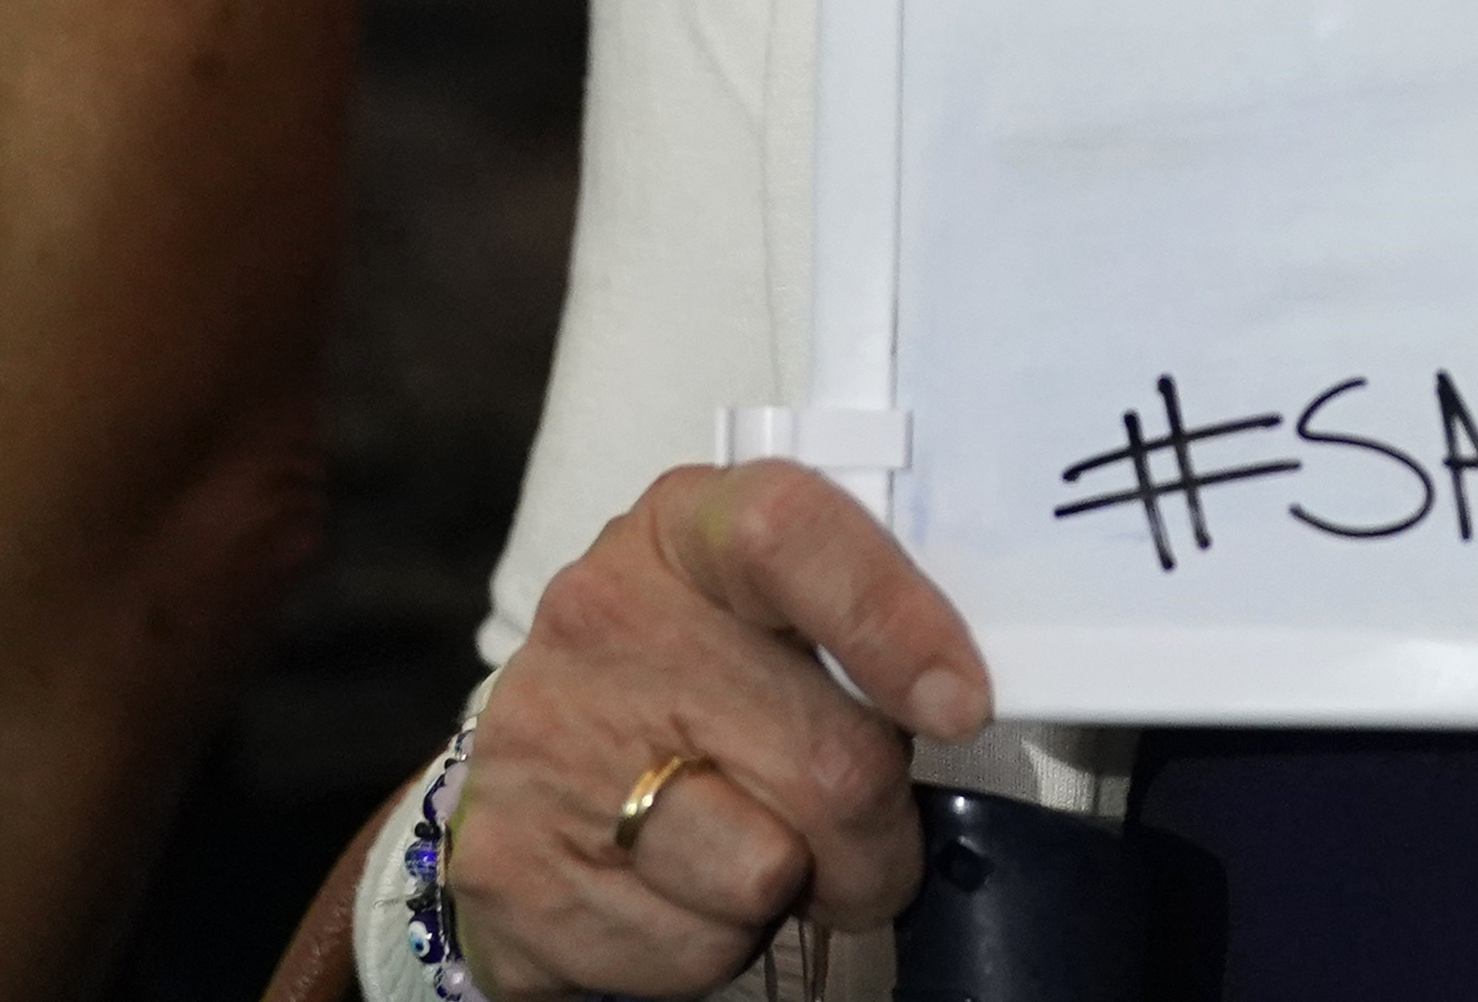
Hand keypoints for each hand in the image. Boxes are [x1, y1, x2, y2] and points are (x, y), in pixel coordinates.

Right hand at [445, 463, 994, 1000]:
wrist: (527, 779)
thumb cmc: (690, 679)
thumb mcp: (764, 606)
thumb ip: (856, 620)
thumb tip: (958, 698)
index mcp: (684, 530)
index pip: (788, 533)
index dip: (892, 621)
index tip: (960, 703)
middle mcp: (603, 621)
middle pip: (828, 757)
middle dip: (882, 827)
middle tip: (871, 829)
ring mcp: (550, 747)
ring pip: (768, 871)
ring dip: (802, 888)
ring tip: (757, 844)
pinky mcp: (517, 870)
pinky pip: (697, 948)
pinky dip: (719, 941)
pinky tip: (684, 888)